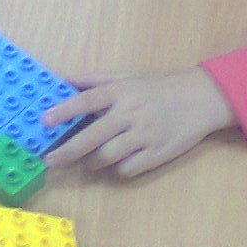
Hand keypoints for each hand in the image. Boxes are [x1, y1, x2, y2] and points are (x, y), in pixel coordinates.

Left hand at [44, 68, 235, 176]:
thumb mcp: (127, 77)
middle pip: (93, 136)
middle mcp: (130, 113)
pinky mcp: (157, 154)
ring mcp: (144, 135)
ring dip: (91, 163)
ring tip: (84, 162)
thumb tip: (62, 79)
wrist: (201, 99)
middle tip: (50, 161)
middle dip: (68, 151)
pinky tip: (116, 163)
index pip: (87, 101)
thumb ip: (94, 80)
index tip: (45, 121)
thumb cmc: (159, 87)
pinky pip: (128, 168)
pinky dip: (117, 168)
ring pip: (108, 157)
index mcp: (121, 92)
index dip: (65, 110)